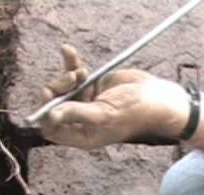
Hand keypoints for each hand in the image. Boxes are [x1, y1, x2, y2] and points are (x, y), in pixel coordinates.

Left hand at [38, 45, 188, 149]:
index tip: (50, 95)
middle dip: (58, 89)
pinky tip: (68, 50)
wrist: (157, 96)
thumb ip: (77, 114)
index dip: (46, 113)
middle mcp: (82, 120)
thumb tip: (51, 116)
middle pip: (54, 105)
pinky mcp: (93, 86)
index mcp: (83, 135)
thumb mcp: (104, 113)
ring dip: (66, 74)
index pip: (52, 129)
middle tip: (72, 79)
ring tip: (79, 69)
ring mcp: (87, 102)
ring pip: (63, 87)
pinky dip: (70, 62)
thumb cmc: (135, 111)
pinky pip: (74, 73)